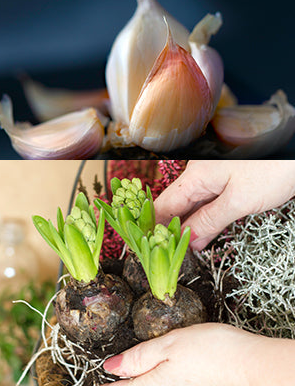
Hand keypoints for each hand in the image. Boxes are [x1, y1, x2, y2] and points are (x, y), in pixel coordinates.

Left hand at [101, 323, 294, 385]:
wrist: (253, 365)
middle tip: (109, 377)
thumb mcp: (169, 345)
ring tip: (126, 374)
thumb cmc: (214, 352)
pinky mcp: (192, 385)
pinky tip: (153, 371)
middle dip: (122, 382)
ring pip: (151, 385)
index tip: (92, 382)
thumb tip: (111, 366)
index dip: (106, 385)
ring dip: (136, 380)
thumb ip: (139, 357)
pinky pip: (164, 384)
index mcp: (154, 382)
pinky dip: (153, 378)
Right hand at [154, 160, 294, 249]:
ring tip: (181, 249)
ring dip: (188, 226)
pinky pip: (207, 201)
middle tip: (165, 255)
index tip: (150, 248)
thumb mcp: (239, 201)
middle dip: (170, 230)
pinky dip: (203, 218)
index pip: (163, 206)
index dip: (154, 228)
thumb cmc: (274, 167)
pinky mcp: (227, 178)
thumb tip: (188, 240)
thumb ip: (210, 222)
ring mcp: (213, 175)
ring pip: (192, 204)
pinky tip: (202, 232)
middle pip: (176, 205)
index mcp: (195, 175)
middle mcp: (199, 173)